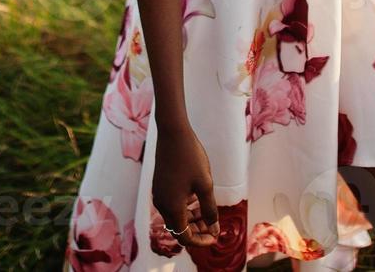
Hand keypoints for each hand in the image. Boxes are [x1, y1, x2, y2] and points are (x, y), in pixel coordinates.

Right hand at [151, 124, 219, 247]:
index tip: (215, 237)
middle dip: (197, 231)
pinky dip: (184, 209)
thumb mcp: (205, 185)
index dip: (201, 241)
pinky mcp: (160, 186)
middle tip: (213, 226)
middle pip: (179, 230)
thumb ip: (210, 210)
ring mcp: (159, 195)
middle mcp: (162, 205)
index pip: (185, 238)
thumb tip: (214, 229)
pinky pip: (171, 206)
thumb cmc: (191, 157)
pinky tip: (196, 200)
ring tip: (208, 213)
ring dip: (191, 220)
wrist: (172, 133)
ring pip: (175, 218)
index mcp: (172, 208)